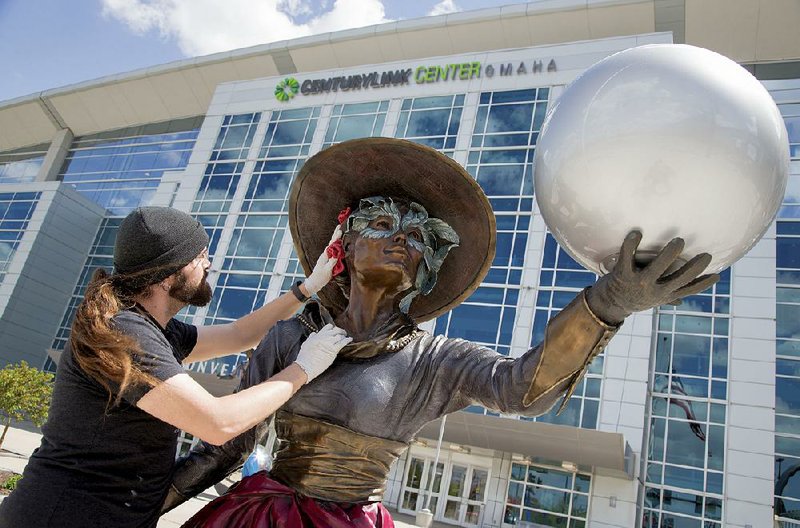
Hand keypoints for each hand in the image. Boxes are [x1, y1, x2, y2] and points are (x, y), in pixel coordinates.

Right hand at [293, 323, 350, 381]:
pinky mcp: (333, 350)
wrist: (306, 366)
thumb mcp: (306, 344)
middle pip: (335, 330)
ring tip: (346, 337)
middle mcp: (323, 337)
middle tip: (342, 333)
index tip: (334, 331)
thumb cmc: (304, 357)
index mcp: (317, 335)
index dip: (332, 328)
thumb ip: (311, 338)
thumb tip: (314, 334)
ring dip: (344, 336)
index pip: (327, 327)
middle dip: (340, 331)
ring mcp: (329, 343)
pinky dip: (347, 340)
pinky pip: (342, 342)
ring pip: (340, 335)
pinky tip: (350, 339)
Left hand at [303, 225, 342, 294]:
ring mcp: (326, 258)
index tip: (339, 230)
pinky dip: (336, 247)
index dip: (336, 237)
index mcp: (325, 256)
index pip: (331, 244)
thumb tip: (337, 254)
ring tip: (340, 233)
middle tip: (339, 227)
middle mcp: (325, 255)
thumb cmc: (320, 278)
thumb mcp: (327, 271)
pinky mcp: (328, 261)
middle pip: (331, 243)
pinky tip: (338, 246)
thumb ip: (332, 262)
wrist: (314, 283)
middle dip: (335, 235)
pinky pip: (333, 252)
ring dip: (336, 240)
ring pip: (332, 247)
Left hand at [586, 231, 719, 324]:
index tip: (717, 275)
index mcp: (663, 295)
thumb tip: (681, 301)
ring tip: (678, 241)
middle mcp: (653, 291)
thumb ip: (666, 297)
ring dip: (669, 254)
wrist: (607, 305)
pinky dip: (631, 243)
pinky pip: (627, 256)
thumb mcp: (651, 300)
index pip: (687, 290)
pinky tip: (637, 233)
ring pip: (658, 267)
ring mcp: (638, 283)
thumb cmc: (632, 298)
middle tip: (705, 254)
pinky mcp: (622, 275)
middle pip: (679, 279)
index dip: (703, 284)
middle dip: (693, 267)